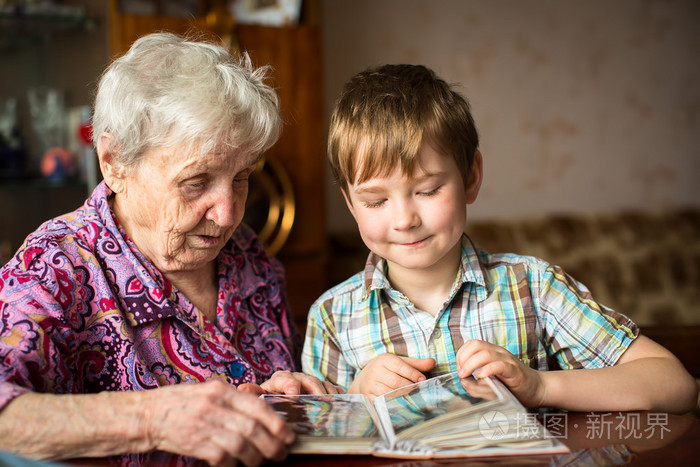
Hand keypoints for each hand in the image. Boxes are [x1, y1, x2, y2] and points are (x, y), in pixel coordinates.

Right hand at [142, 380, 293, 465]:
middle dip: (272, 444)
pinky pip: (223, 458)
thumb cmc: (180, 403)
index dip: (277, 422)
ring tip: (262, 462)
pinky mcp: (194, 444)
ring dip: (256, 457)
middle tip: (281, 453)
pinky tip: (238, 466)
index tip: (288, 434)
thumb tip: (264, 415)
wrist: (146, 415)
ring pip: (241, 446)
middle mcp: (214, 406)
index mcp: (220, 390)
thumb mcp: (208, 392)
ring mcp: (203, 425)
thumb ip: (233, 400)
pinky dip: (234, 464)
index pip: (257, 406)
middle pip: (252, 429)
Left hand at [238, 371, 342, 395]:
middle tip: (318, 399)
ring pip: (322, 385)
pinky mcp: (327, 388)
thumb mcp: (263, 394)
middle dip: (313, 389)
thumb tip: (241, 389)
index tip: (294, 394)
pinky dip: (337, 396)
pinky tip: (339, 404)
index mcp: (281, 379)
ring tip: (329, 404)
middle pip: (308, 380)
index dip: (290, 385)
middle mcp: (299, 378)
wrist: (288, 394)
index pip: (285, 378)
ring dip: (326, 394)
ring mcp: (314, 383)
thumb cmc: (274, 396)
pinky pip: (335, 390)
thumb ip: (254, 392)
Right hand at [349, 354, 435, 397]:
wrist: (363, 380)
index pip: (400, 366)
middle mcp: (374, 371)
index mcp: (383, 359)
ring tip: (409, 395)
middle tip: (417, 389)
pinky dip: (392, 403)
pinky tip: (399, 403)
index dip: (413, 373)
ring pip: (390, 393)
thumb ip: (416, 364)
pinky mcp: (367, 397)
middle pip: (396, 382)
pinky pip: (382, 402)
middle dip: (409, 387)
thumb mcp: (399, 363)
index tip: (422, 380)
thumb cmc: (386, 370)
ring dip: (402, 396)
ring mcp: (370, 385)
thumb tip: (433, 362)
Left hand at [456, 339, 543, 406]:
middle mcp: (498, 353)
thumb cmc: (512, 388)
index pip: (471, 344)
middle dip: (463, 357)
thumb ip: (474, 385)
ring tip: (466, 375)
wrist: (537, 390)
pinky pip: (499, 365)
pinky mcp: (514, 370)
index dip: (461, 355)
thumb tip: (463, 381)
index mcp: (491, 353)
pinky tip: (480, 376)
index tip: (459, 369)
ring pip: (485, 353)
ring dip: (471, 363)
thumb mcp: (489, 387)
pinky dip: (487, 369)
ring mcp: (507, 360)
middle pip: (476, 344)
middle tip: (461, 372)